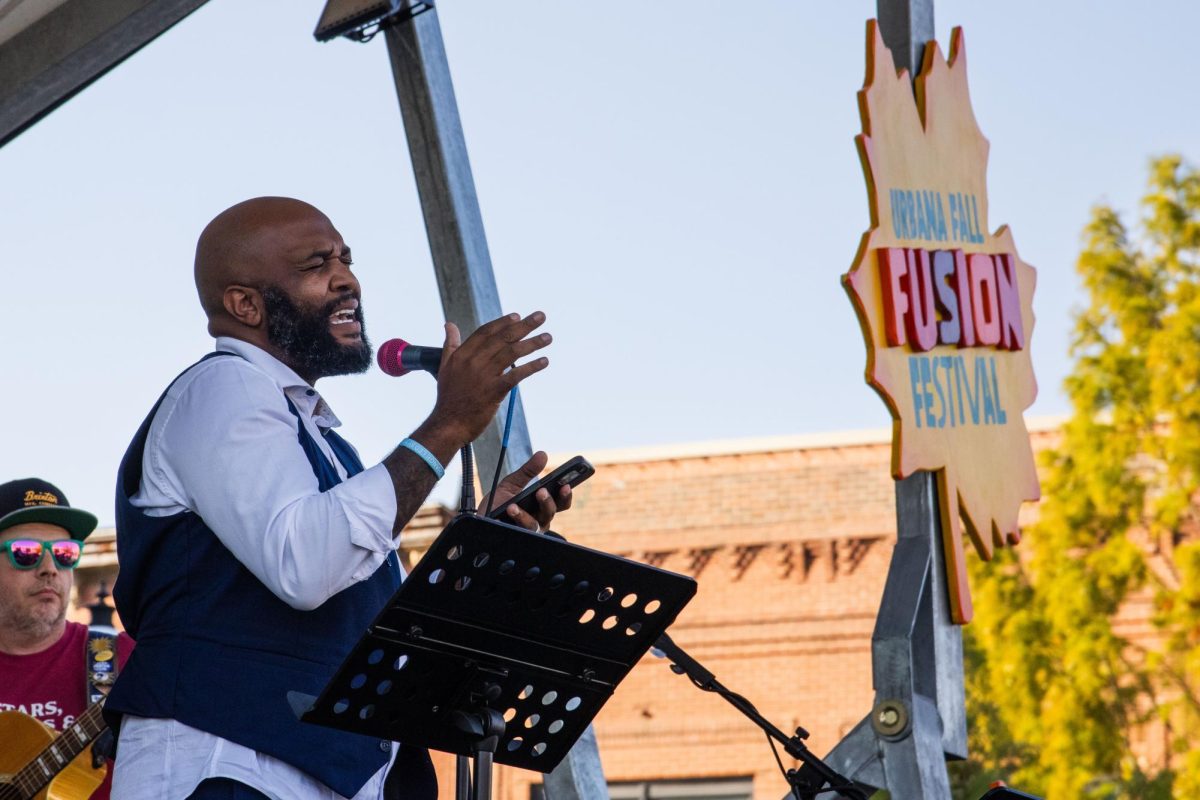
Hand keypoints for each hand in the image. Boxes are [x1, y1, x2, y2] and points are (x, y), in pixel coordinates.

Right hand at [413, 312, 550, 460]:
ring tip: (548, 337)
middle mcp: (473, 362)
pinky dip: (531, 367)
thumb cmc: (449, 397)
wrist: (448, 424)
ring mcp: (484, 376)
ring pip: (512, 353)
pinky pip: (516, 375)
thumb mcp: (445, 367)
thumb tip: (449, 324)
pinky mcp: (494, 392)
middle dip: (524, 326)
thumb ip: (450, 344)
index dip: (502, 323)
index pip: (486, 332)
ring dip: (532, 343)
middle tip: (540, 316)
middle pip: (502, 338)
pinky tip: (544, 361)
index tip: (517, 316)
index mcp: (462, 354)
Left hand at [485, 451, 573, 531]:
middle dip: (547, 502)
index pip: (560, 503)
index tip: (566, 485)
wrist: (481, 519)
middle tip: (542, 491)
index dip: (565, 496)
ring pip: (534, 525)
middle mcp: (539, 520)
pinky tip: (507, 512)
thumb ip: (528, 471)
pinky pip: (518, 532)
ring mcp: (527, 531)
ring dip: (525, 515)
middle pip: (550, 513)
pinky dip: (513, 521)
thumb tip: (542, 454)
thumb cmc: (499, 502)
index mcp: (542, 507)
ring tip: (513, 506)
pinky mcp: (515, 537)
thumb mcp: (512, 483)